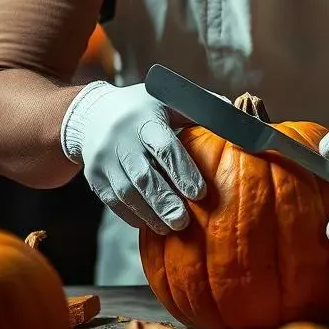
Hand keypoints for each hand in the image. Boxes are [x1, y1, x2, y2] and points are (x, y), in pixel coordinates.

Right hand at [61, 81, 206, 233]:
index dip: (182, 170)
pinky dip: (132, 215)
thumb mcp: (167, 101)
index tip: (200, 193)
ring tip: (170, 227)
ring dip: (149, 213)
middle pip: (142, 175)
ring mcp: (103, 159)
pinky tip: (150, 224)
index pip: (164, 146)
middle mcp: (121, 138)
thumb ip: (198, 110)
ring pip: (126, 192)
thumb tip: (235, 114)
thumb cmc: (143, 109)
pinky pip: (112, 201)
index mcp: (145, 118)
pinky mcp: (94, 177)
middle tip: (183, 221)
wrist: (93, 115)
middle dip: (164, 201)